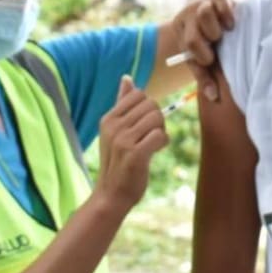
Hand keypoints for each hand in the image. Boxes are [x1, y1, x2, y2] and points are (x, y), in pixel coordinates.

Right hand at [95, 75, 168, 213]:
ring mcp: (122, 140)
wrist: (111, 195)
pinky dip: (163, 143)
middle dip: (158, 119)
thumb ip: (122, 104)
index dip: (148, 108)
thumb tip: (127, 77)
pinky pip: (160, 136)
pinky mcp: (134, 155)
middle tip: (151, 136)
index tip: (144, 125)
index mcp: (108, 118)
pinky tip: (155, 151)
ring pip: (157, 118)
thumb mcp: (115, 130)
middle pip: (151, 105)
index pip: (139, 95)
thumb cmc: (118, 162)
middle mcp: (113, 126)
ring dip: (161, 131)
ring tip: (153, 145)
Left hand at [174, 0, 242, 102]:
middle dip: (209, 42)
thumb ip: (205, 74)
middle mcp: (189, 13)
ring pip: (204, 14)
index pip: (189, 45)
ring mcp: (203, 2)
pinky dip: (227, 13)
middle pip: (195, 33)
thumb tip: (214, 97)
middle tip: (218, 44)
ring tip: (225, 33)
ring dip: (216, 28)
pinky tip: (231, 23)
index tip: (212, 59)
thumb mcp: (202, 52)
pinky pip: (220, 1)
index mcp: (181, 27)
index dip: (203, 56)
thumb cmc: (208, 34)